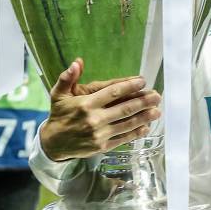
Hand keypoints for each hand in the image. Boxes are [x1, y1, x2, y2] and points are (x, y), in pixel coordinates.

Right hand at [38, 59, 162, 160]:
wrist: (53, 143)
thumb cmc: (58, 115)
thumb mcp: (58, 94)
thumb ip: (67, 77)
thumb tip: (77, 62)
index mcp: (86, 104)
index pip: (112, 92)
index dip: (129, 86)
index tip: (142, 81)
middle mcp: (94, 119)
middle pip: (125, 109)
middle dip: (143, 102)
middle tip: (157, 96)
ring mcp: (100, 134)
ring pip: (127, 124)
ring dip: (144, 117)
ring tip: (157, 111)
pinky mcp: (102, 146)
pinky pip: (122, 139)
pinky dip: (135, 133)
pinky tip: (145, 128)